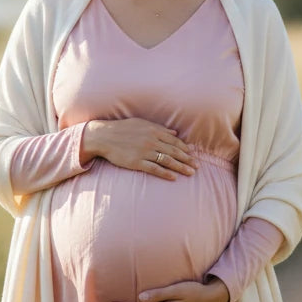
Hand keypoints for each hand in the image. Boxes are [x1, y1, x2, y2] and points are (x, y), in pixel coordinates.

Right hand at [81, 118, 198, 179]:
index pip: (174, 140)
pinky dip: (165, 173)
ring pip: (167, 161)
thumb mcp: (142, 123)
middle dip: (187, 159)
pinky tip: (174, 177)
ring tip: (190, 173)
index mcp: (154, 130)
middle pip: (174, 151)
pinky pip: (154, 169)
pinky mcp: (137, 162)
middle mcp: (151, 141)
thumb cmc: (122, 128)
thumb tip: (174, 132)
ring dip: (181, 167)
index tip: (193, 154)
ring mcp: (144, 152)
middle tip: (197, 166)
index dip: (185, 148)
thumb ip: (159, 128)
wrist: (104, 136)